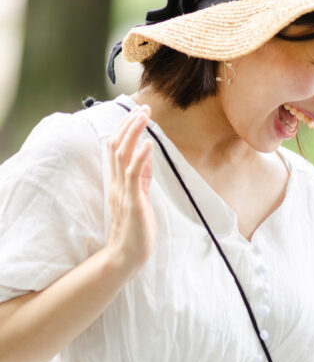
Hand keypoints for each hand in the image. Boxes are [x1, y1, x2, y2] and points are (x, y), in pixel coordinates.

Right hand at [105, 105, 155, 273]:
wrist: (127, 254)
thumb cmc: (135, 228)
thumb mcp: (140, 197)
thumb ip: (141, 179)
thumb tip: (147, 159)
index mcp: (118, 182)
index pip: (117, 149)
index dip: (126, 129)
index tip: (138, 114)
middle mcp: (117, 183)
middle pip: (118, 146)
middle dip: (130, 125)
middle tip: (143, 107)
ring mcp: (123, 191)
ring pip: (123, 155)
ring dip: (134, 133)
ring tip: (144, 116)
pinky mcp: (133, 201)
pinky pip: (134, 175)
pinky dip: (141, 158)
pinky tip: (148, 144)